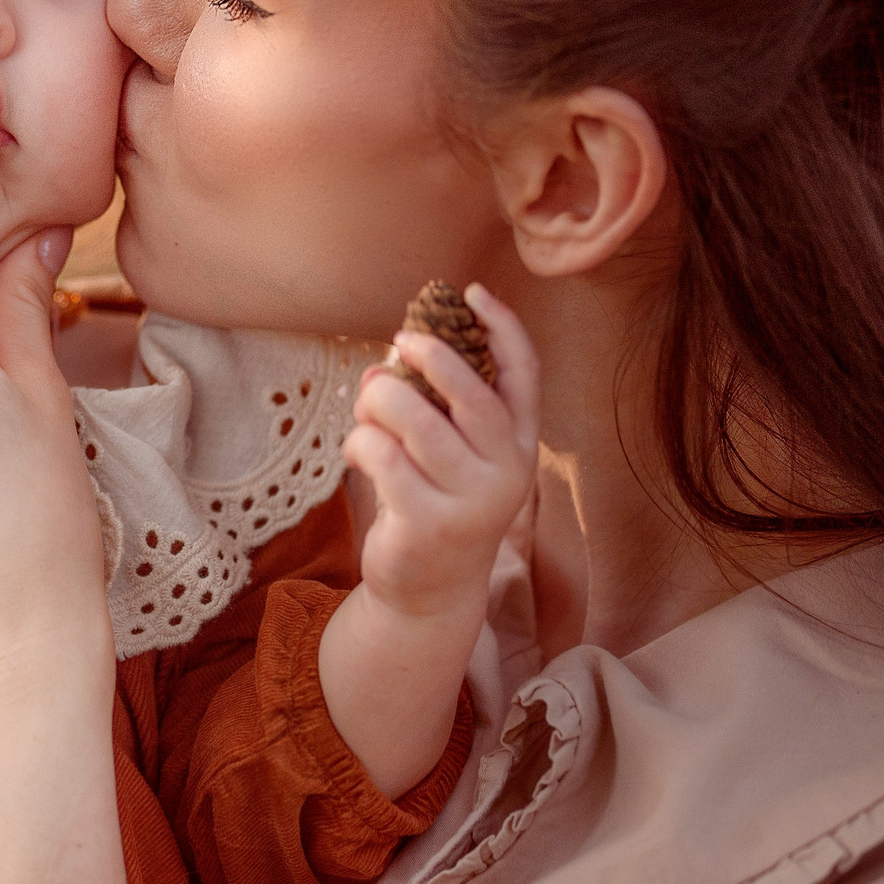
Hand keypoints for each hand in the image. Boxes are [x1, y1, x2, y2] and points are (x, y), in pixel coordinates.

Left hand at [344, 284, 541, 621]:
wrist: (430, 591)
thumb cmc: (434, 500)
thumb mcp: (440, 450)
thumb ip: (423, 404)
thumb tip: (379, 368)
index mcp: (518, 444)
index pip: (525, 376)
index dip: (505, 329)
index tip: (474, 291)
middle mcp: (507, 472)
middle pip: (474, 397)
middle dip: (434, 357)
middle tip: (401, 339)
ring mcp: (471, 501)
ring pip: (417, 422)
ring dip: (381, 401)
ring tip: (368, 404)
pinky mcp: (428, 523)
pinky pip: (382, 457)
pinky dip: (360, 443)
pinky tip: (358, 453)